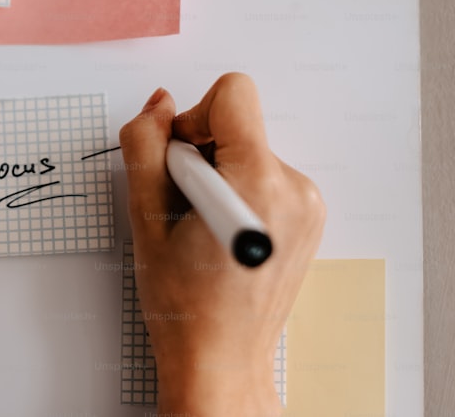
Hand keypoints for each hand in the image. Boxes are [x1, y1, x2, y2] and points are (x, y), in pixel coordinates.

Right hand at [118, 73, 324, 416]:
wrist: (220, 359)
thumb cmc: (184, 303)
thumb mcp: (145, 218)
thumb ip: (145, 147)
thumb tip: (158, 105)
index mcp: (258, 183)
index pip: (233, 95)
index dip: (193, 117)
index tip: (178, 159)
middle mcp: (294, 189)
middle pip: (238, 125)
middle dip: (201, 153)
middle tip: (182, 208)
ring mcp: (307, 204)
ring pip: (247, 150)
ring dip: (216, 174)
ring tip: (200, 227)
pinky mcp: (308, 216)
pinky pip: (262, 174)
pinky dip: (236, 190)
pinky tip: (220, 232)